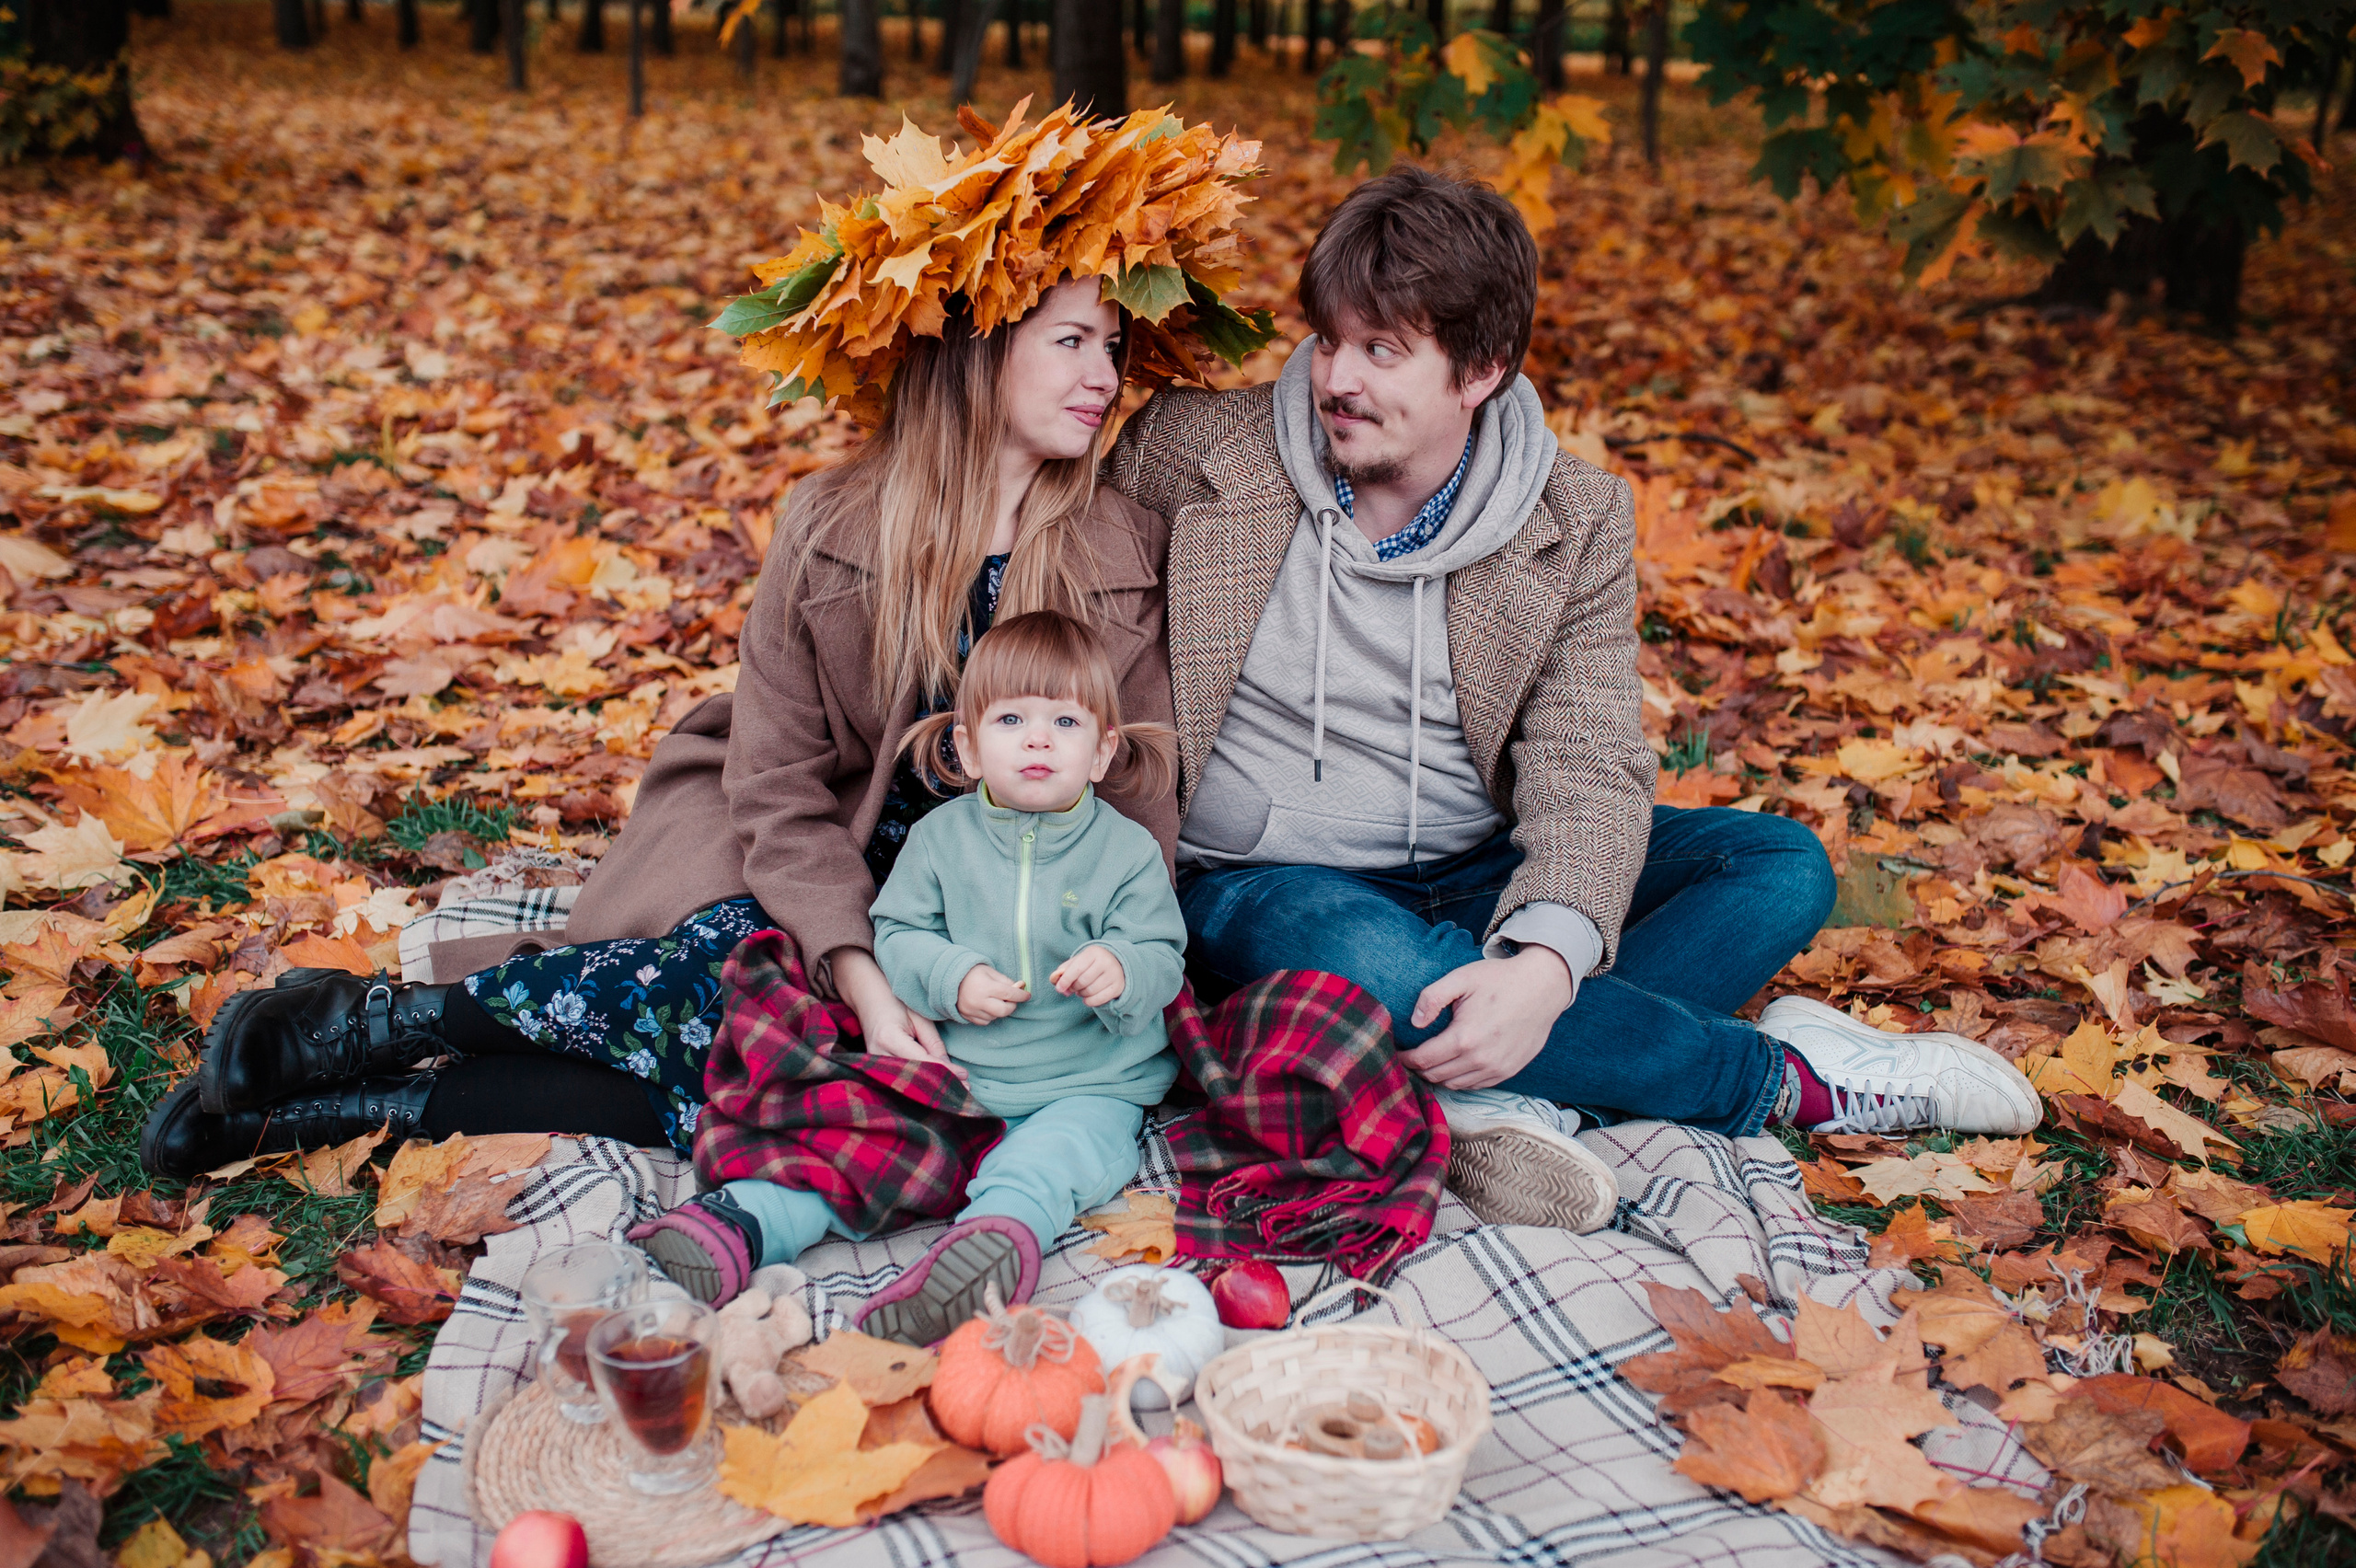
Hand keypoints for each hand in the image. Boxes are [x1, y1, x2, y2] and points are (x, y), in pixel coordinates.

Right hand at [827, 946, 961, 1077]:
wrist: (868, 998)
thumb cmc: (895, 1003)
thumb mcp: (919, 1017)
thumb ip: (933, 1043)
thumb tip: (950, 1069)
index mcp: (889, 1037)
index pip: (922, 1061)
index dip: (944, 1070)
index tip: (964, 1077)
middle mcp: (878, 1054)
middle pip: (914, 1077)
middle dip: (939, 1084)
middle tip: (964, 1090)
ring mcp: (873, 1064)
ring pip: (906, 1083)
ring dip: (930, 1088)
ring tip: (953, 1091)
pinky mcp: (875, 1068)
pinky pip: (900, 1080)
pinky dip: (918, 1085)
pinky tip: (935, 1089)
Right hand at [955, 964, 1029, 1024]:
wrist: (949, 979)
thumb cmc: (972, 973)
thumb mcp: (990, 971)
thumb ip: (1005, 981)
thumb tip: (1020, 988)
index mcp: (985, 987)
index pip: (1009, 994)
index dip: (1021, 995)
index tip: (1027, 995)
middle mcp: (978, 1000)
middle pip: (1003, 1011)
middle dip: (1012, 1006)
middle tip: (1012, 999)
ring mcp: (972, 1010)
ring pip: (995, 1017)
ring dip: (1000, 1010)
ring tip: (996, 1000)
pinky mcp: (967, 1016)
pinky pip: (985, 1021)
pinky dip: (990, 1015)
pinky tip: (987, 1006)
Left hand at [1050, 944, 1125, 1007]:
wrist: (1117, 963)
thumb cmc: (1091, 963)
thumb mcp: (1078, 961)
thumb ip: (1064, 971)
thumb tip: (1057, 985)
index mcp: (1093, 952)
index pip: (1077, 969)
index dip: (1065, 980)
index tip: (1059, 989)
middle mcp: (1106, 962)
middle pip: (1083, 981)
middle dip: (1074, 987)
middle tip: (1073, 988)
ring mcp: (1114, 974)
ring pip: (1090, 991)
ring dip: (1081, 994)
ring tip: (1081, 990)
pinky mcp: (1118, 986)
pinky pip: (1099, 999)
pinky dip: (1089, 1001)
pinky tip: (1087, 998)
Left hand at [1397, 947, 1573, 1090]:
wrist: (1543, 987)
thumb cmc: (1500, 980)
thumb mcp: (1461, 978)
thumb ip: (1432, 997)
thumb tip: (1415, 1022)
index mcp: (1465, 1038)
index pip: (1424, 1060)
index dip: (1405, 1058)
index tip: (1397, 1053)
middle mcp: (1481, 1060)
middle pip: (1436, 1076)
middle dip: (1419, 1069)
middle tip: (1410, 1058)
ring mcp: (1496, 1069)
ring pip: (1455, 1085)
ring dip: (1438, 1076)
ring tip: (1430, 1062)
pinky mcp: (1509, 1071)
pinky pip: (1475, 1085)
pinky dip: (1460, 1079)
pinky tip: (1454, 1065)